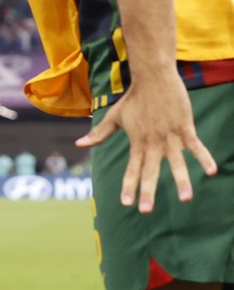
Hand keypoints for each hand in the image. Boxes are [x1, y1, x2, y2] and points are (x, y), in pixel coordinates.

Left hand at [75, 74, 216, 213]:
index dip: (129, 186)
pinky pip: (196, 146)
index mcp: (137, 142)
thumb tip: (78, 144)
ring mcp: (170, 136)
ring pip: (176, 162)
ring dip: (181, 180)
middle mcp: (153, 142)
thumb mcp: (114, 117)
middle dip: (148, 191)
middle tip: (146, 211)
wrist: (152, 78)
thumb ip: (99, 134)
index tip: (127, 203)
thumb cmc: (133, 99)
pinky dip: (203, 157)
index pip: (132, 169)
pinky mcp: (184, 127)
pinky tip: (212, 171)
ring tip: (185, 198)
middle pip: (150, 171)